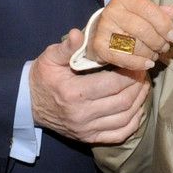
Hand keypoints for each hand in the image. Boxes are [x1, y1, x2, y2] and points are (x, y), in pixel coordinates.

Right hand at [30, 29, 149, 143]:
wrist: (29, 104)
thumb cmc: (42, 77)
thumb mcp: (50, 58)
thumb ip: (67, 47)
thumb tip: (79, 34)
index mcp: (74, 93)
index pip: (112, 84)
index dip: (130, 72)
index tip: (136, 61)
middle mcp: (82, 114)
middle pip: (123, 101)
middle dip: (138, 85)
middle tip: (143, 71)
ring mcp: (86, 129)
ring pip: (125, 118)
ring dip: (139, 101)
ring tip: (143, 85)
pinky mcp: (89, 138)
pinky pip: (119, 134)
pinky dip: (133, 122)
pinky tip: (138, 108)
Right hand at [87, 0, 172, 71]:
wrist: (102, 33)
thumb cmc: (127, 22)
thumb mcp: (142, 13)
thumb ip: (159, 13)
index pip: (149, 10)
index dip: (164, 25)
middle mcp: (112, 11)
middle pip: (143, 29)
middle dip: (158, 42)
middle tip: (164, 48)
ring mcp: (104, 28)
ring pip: (134, 45)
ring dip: (150, 54)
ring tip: (154, 55)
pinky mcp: (99, 46)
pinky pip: (123, 58)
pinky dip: (139, 63)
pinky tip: (147, 64)